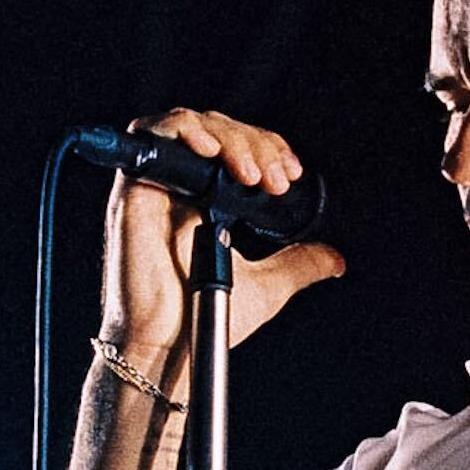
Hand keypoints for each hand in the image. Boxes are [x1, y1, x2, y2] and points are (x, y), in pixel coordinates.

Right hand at [99, 106, 346, 364]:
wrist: (166, 343)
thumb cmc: (200, 320)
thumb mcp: (268, 284)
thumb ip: (299, 263)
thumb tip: (335, 260)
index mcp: (206, 201)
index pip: (238, 147)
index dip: (268, 148)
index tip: (291, 174)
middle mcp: (180, 188)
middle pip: (219, 129)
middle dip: (256, 144)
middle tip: (276, 182)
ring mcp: (157, 185)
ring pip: (193, 125)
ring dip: (230, 138)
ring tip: (251, 175)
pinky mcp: (134, 189)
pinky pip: (152, 135)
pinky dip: (185, 130)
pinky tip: (213, 153)